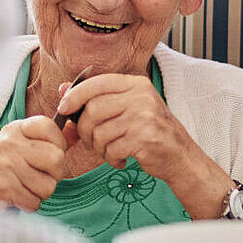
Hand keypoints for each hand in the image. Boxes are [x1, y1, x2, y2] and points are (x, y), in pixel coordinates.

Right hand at [0, 115, 67, 211]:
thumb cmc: (1, 168)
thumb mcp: (21, 145)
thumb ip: (49, 139)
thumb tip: (75, 128)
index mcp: (15, 128)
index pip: (51, 127)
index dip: (58, 145)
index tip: (46, 154)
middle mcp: (9, 143)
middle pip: (57, 159)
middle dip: (54, 175)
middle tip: (38, 177)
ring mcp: (4, 164)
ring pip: (48, 185)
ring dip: (40, 192)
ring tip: (24, 187)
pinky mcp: (2, 186)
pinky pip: (35, 202)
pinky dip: (29, 204)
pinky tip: (16, 197)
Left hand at [56, 73, 225, 197]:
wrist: (180, 156)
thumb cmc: (149, 131)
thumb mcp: (126, 108)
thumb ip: (95, 97)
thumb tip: (62, 88)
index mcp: (135, 84)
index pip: (96, 83)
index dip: (74, 96)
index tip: (64, 109)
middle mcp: (141, 96)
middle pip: (93, 109)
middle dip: (85, 130)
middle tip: (92, 141)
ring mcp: (145, 116)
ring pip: (100, 132)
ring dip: (98, 148)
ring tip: (110, 151)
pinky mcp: (146, 138)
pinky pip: (112, 149)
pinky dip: (111, 158)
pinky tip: (121, 159)